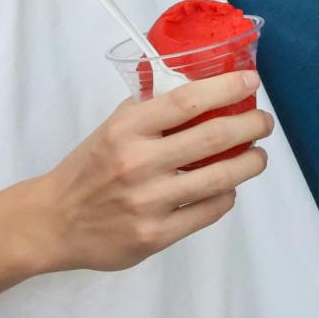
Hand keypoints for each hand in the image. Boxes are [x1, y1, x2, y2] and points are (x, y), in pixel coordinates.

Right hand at [24, 71, 271, 272]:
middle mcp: (139, 163)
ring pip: (219, 178)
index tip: (251, 83)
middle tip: (264, 122)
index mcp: (127, 129)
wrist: (53, 222)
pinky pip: (207, 212)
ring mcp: (149, 202)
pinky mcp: (156, 235)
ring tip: (258, 156)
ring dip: (249, 164)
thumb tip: (195, 86)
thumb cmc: (87, 169)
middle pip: (212, 138)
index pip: (187, 100)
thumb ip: (149, 109)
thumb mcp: (111, 128)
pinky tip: (228, 188)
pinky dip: (226, 197)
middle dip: (250, 126)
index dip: (226, 88)